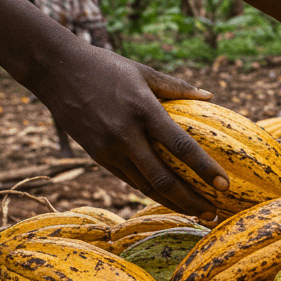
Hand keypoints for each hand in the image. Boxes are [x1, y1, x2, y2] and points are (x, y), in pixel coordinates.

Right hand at [31, 43, 228, 217]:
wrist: (56, 71)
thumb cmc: (106, 67)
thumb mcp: (143, 72)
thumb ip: (177, 87)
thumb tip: (210, 97)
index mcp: (143, 110)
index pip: (180, 146)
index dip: (204, 169)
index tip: (224, 185)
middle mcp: (126, 135)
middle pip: (163, 179)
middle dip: (191, 200)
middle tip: (213, 213)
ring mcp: (109, 149)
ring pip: (146, 186)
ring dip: (173, 203)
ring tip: (197, 214)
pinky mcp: (98, 156)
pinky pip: (130, 181)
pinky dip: (151, 192)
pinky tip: (169, 200)